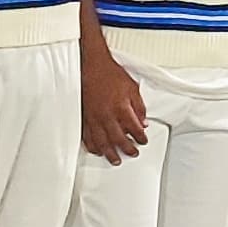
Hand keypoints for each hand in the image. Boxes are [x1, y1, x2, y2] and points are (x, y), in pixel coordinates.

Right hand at [81, 37, 149, 161]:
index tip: (143, 141)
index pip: (135, 129)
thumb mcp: (132, 88)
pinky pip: (87, 137)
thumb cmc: (111, 74)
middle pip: (119, 139)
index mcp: (122, 108)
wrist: (92, 66)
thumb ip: (139, 107)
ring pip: (102, 142)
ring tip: (115, 159)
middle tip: (132, 154)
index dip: (140, 138)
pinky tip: (97, 150)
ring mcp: (94, 118)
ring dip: (110, 153)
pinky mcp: (84, 118)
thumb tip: (143, 122)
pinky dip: (93, 146)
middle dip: (127, 149)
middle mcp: (107, 116)